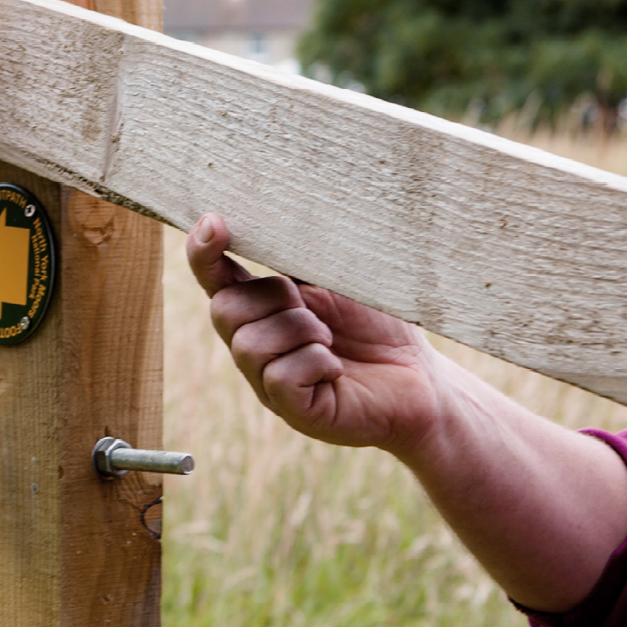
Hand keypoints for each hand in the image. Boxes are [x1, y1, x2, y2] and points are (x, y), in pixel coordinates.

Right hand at [184, 214, 446, 455]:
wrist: (422, 378)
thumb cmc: (379, 324)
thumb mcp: (337, 276)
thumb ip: (299, 254)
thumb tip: (273, 215)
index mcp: (261, 307)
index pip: (214, 278)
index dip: (203, 252)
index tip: (214, 223)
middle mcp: (255, 346)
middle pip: (224, 310)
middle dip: (272, 298)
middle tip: (314, 308)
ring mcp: (268, 383)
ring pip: (250, 345)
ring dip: (299, 331)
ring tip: (330, 339)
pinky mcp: (293, 412)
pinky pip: (279, 377)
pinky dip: (315, 362)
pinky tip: (336, 368)